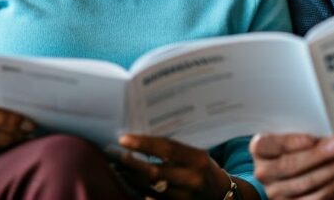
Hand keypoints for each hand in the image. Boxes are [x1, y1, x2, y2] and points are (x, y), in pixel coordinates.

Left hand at [116, 134, 233, 198]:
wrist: (221, 195)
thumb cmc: (204, 169)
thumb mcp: (196, 154)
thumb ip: (173, 150)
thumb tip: (140, 140)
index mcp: (197, 159)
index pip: (167, 148)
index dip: (143, 143)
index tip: (122, 139)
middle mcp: (192, 179)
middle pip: (154, 172)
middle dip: (129, 163)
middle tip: (112, 154)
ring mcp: (185, 197)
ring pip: (149, 188)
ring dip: (129, 178)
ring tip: (115, 167)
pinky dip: (137, 191)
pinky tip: (127, 182)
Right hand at [250, 133, 333, 198]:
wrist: (291, 175)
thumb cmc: (294, 150)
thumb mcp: (293, 138)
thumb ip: (304, 134)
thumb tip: (329, 133)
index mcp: (261, 150)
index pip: (267, 145)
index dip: (289, 142)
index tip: (312, 139)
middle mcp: (264, 173)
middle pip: (290, 165)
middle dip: (319, 155)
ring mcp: (276, 193)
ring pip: (306, 183)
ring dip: (332, 170)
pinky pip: (315, 198)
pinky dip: (333, 185)